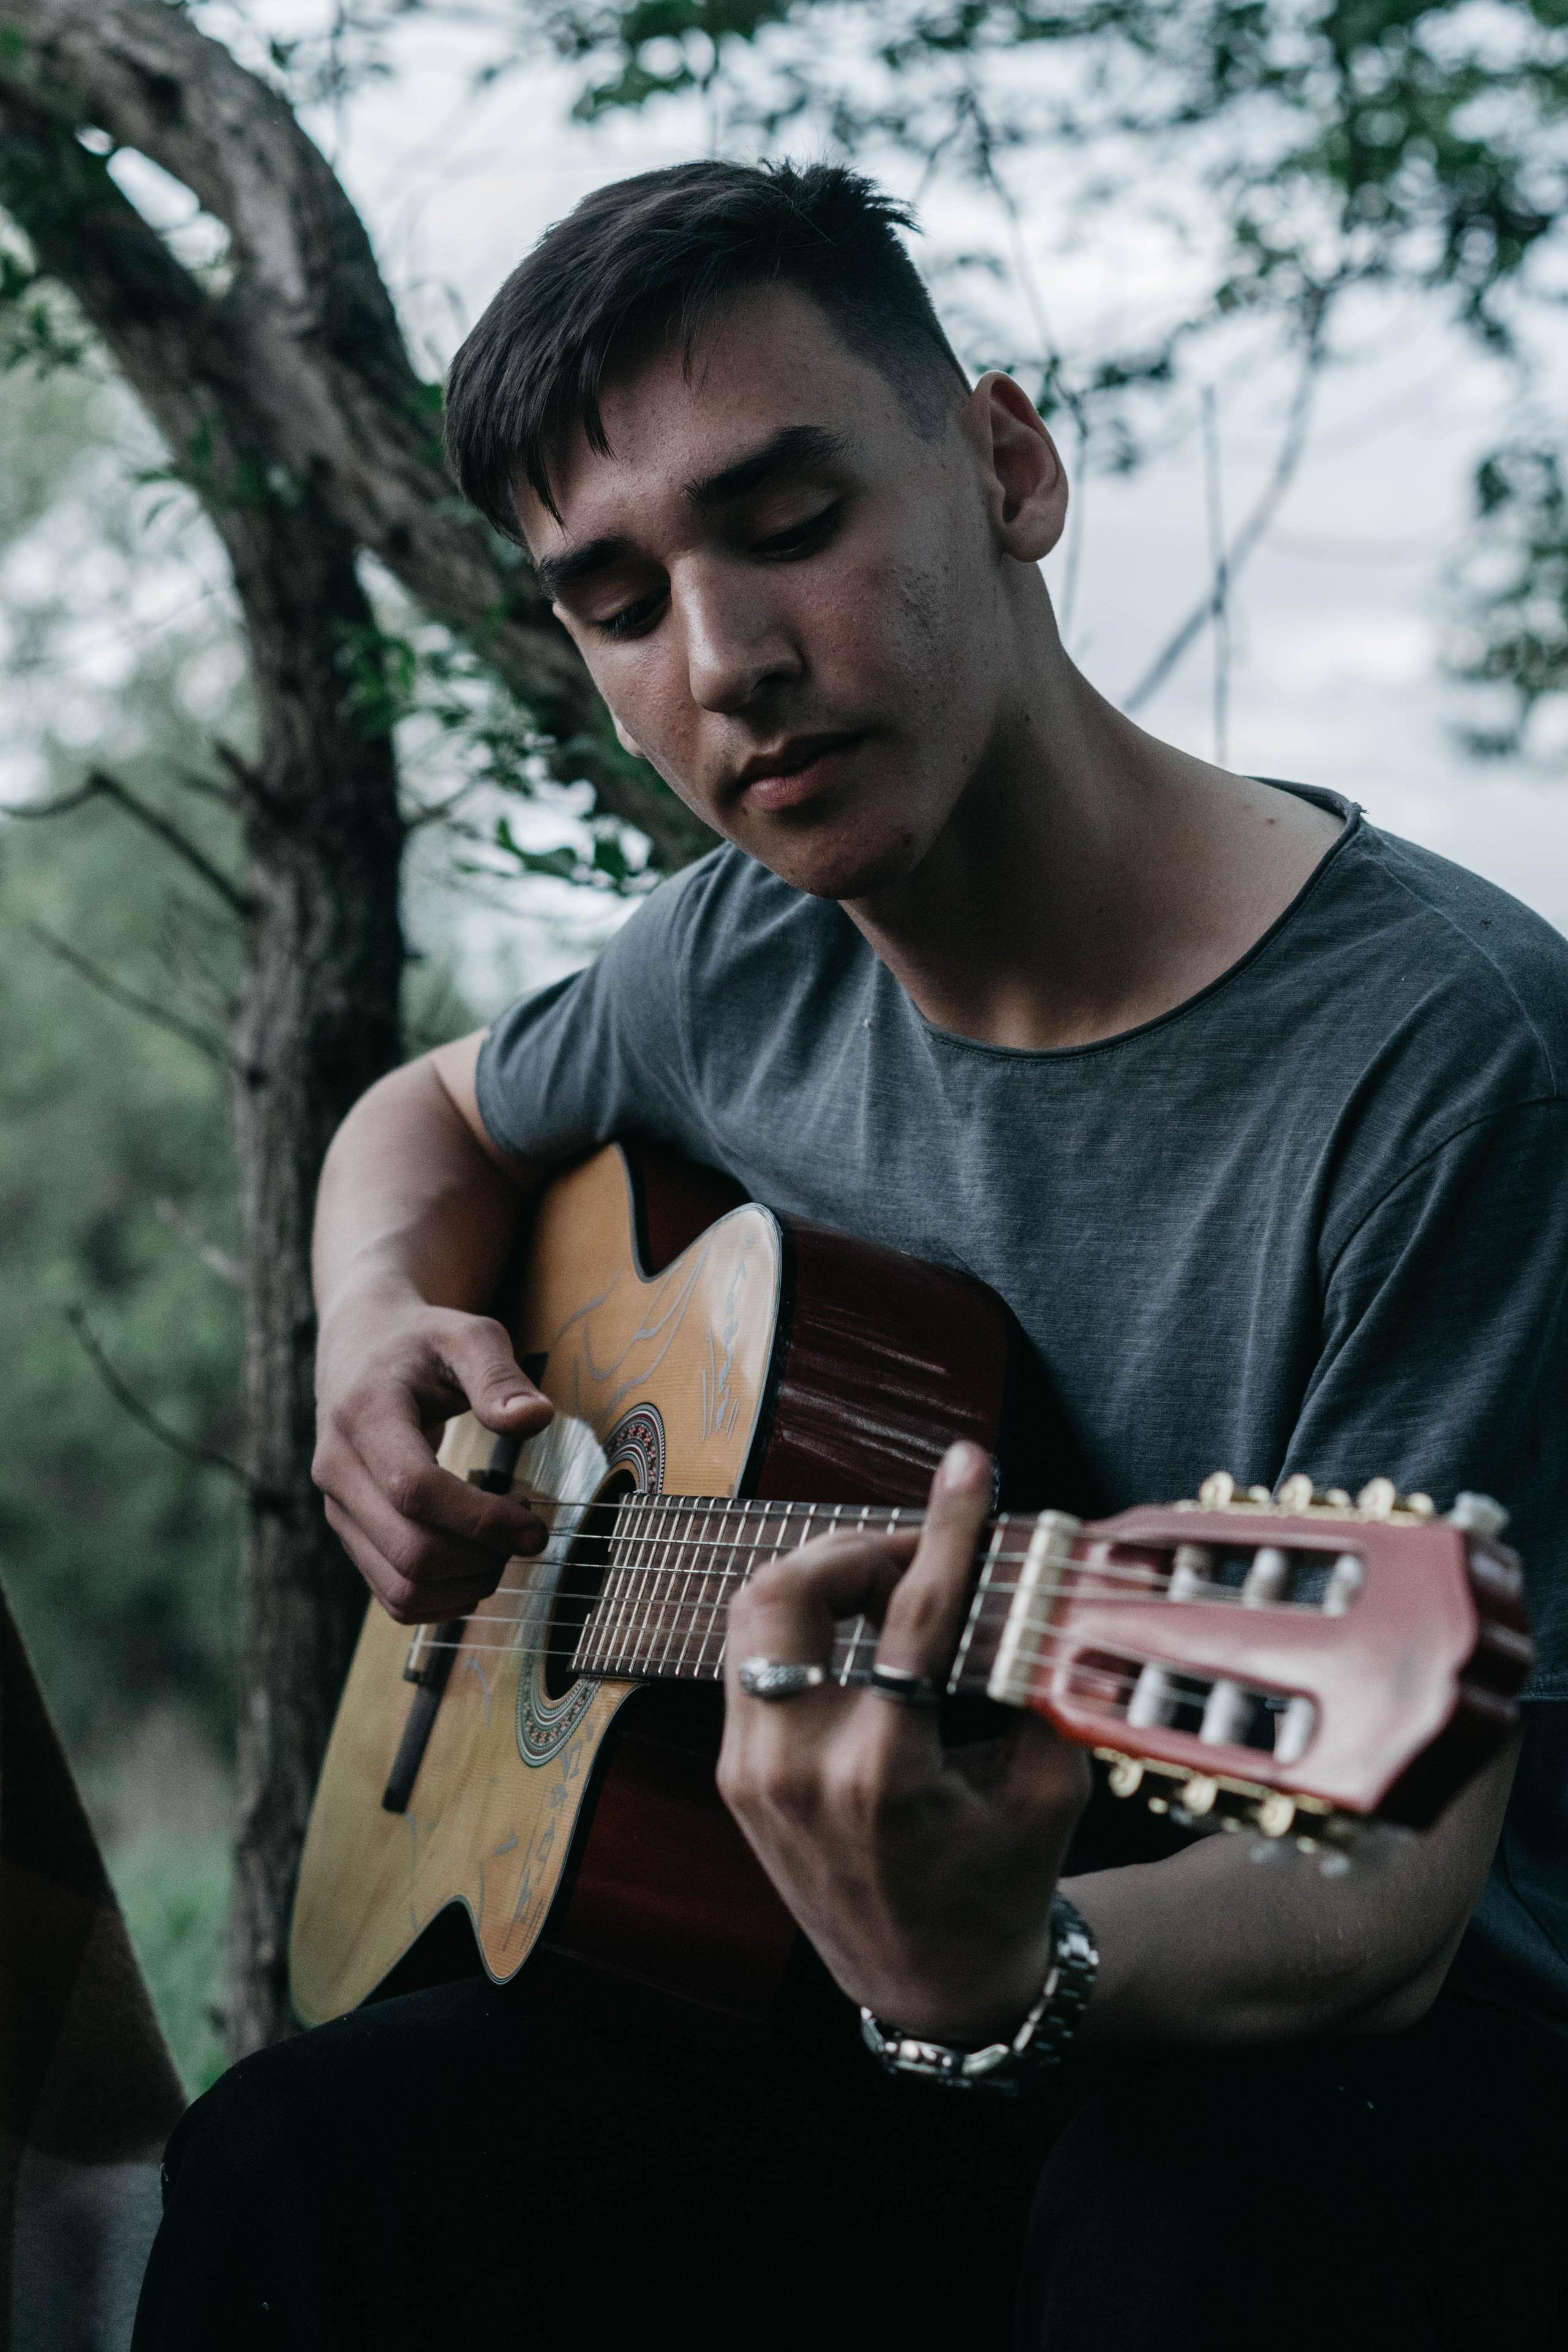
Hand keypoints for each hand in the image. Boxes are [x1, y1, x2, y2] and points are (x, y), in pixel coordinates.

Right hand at [312, 1279, 553, 1625]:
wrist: (361, 1346)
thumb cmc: (422, 1341)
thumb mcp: (467, 1336)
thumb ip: (499, 1376)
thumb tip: (536, 1419)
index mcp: (364, 1414)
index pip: (416, 1490)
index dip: (482, 1519)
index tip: (534, 1523)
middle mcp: (337, 1468)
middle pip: (411, 1551)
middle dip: (482, 1558)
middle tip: (528, 1534)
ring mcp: (338, 1507)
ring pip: (401, 1588)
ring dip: (467, 1584)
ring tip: (504, 1548)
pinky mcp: (349, 1533)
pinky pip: (392, 1597)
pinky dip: (443, 1600)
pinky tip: (477, 1565)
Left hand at [718, 1441, 1090, 2041]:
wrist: (932, 1991)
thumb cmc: (999, 1890)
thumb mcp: (1046, 1792)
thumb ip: (1035, 1684)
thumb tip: (1035, 1580)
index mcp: (881, 1776)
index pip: (909, 1614)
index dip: (943, 1527)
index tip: (968, 1465)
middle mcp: (797, 1769)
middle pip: (786, 1592)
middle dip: (852, 1547)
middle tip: (914, 1554)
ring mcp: (751, 1774)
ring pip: (754, 1617)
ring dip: (819, 1580)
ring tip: (888, 1592)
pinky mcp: (736, 1778)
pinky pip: (750, 1663)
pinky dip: (800, 1627)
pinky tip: (858, 1635)